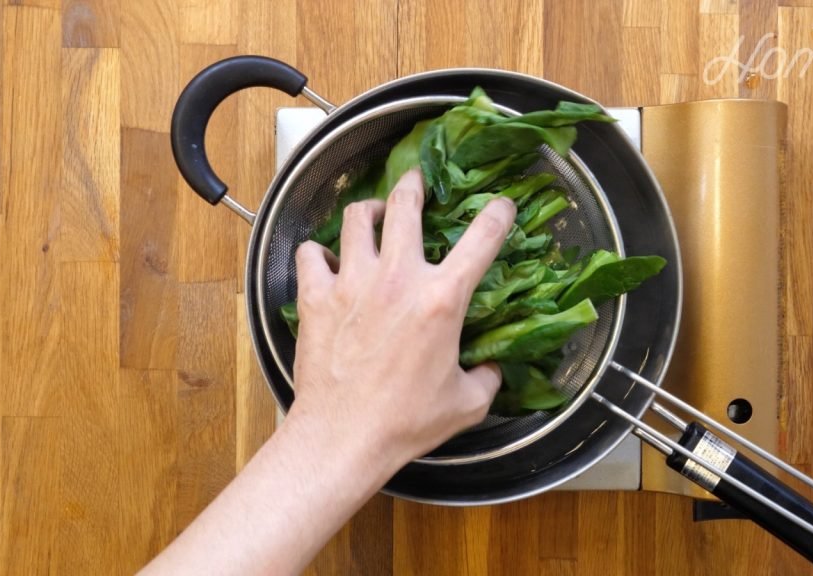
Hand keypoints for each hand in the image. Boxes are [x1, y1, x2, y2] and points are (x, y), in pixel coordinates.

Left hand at [289, 169, 516, 467]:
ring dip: (367, 211)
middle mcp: (397, 278)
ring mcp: (352, 282)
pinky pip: (310, 254)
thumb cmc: (406, 422)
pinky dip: (318, 253)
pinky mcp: (316, 296)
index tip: (501, 205)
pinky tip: (325, 261)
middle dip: (414, 184)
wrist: (343, 437)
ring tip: (371, 214)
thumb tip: (492, 369)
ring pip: (355, 218)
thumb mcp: (466, 403)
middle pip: (405, 204)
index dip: (497, 214)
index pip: (482, 238)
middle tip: (417, 180)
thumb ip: (487, 377)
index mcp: (442, 299)